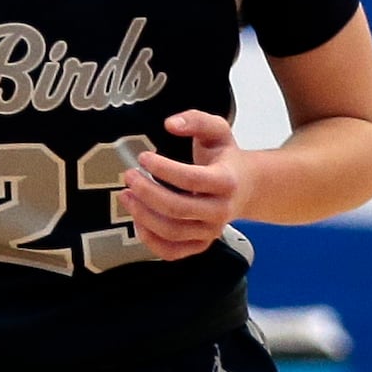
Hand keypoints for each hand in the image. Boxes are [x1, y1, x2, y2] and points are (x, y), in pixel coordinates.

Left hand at [121, 112, 252, 260]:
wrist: (246, 186)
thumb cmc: (225, 157)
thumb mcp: (217, 130)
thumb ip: (196, 120)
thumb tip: (171, 124)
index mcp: (227, 181)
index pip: (191, 179)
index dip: (163, 169)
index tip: (143, 157)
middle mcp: (221, 210)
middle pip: (178, 209)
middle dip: (147, 193)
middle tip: (129, 176)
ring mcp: (211, 231)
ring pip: (172, 232)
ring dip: (143, 215)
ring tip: (126, 195)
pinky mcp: (201, 244)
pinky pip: (172, 252)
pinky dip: (151, 240)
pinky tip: (138, 220)